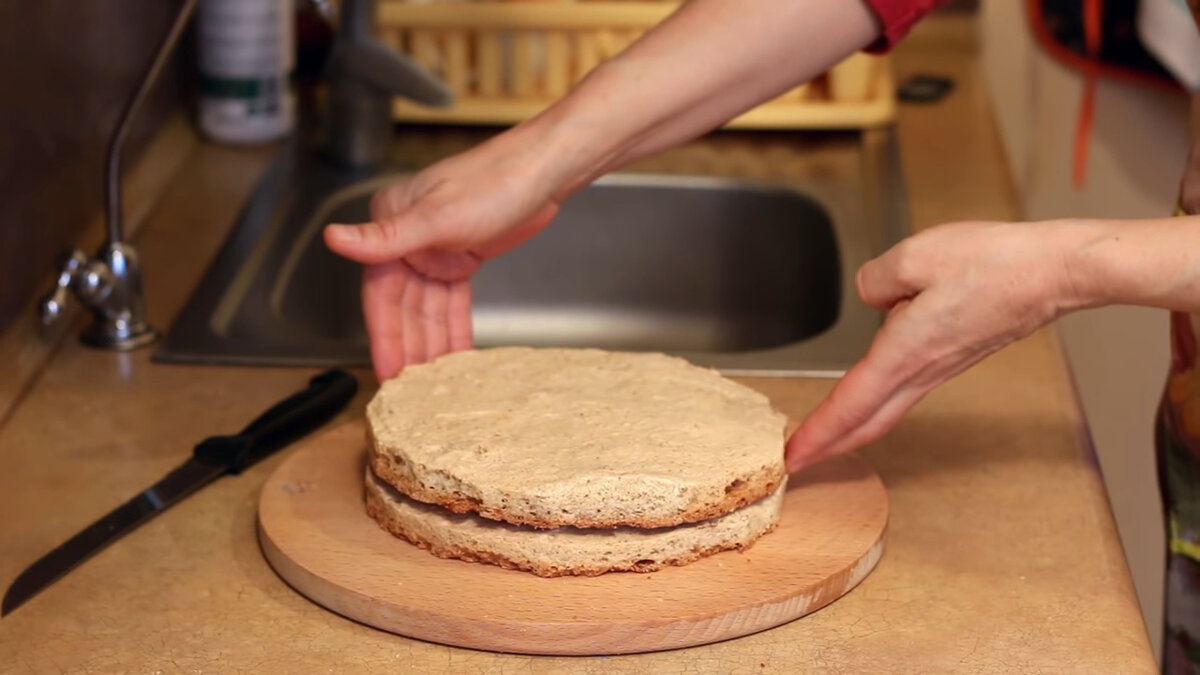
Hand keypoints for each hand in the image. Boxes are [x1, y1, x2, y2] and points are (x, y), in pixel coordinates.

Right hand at [323, 134, 564, 380]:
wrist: (544, 171)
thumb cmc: (494, 182)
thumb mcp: (437, 216)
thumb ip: (385, 237)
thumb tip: (332, 238)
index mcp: (392, 223)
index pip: (380, 292)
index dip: (384, 335)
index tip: (386, 372)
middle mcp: (408, 238)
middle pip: (404, 306)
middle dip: (409, 347)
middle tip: (411, 390)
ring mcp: (436, 249)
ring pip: (428, 308)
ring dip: (432, 344)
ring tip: (435, 384)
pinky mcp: (461, 256)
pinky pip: (452, 302)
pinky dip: (453, 327)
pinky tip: (456, 355)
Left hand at [784, 221, 1083, 471]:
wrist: (1054, 274)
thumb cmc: (995, 264)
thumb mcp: (916, 255)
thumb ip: (877, 280)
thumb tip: (874, 298)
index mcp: (904, 352)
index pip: (849, 404)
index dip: (818, 433)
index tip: (792, 457)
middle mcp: (922, 369)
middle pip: (867, 422)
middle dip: (830, 446)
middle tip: (800, 462)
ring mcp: (941, 367)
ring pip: (886, 409)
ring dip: (853, 427)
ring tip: (827, 433)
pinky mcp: (955, 356)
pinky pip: (905, 388)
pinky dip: (878, 403)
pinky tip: (874, 392)